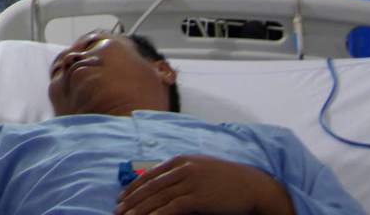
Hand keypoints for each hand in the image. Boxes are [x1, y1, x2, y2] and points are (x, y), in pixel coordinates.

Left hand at [114, 155, 293, 214]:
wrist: (252, 185)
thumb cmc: (226, 179)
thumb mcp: (200, 168)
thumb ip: (180, 172)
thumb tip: (161, 183)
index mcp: (180, 160)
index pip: (149, 175)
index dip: (133, 187)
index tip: (121, 198)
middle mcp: (182, 168)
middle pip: (149, 186)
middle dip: (131, 200)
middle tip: (117, 211)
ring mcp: (190, 182)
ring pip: (157, 198)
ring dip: (139, 209)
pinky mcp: (198, 197)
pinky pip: (172, 207)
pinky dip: (157, 214)